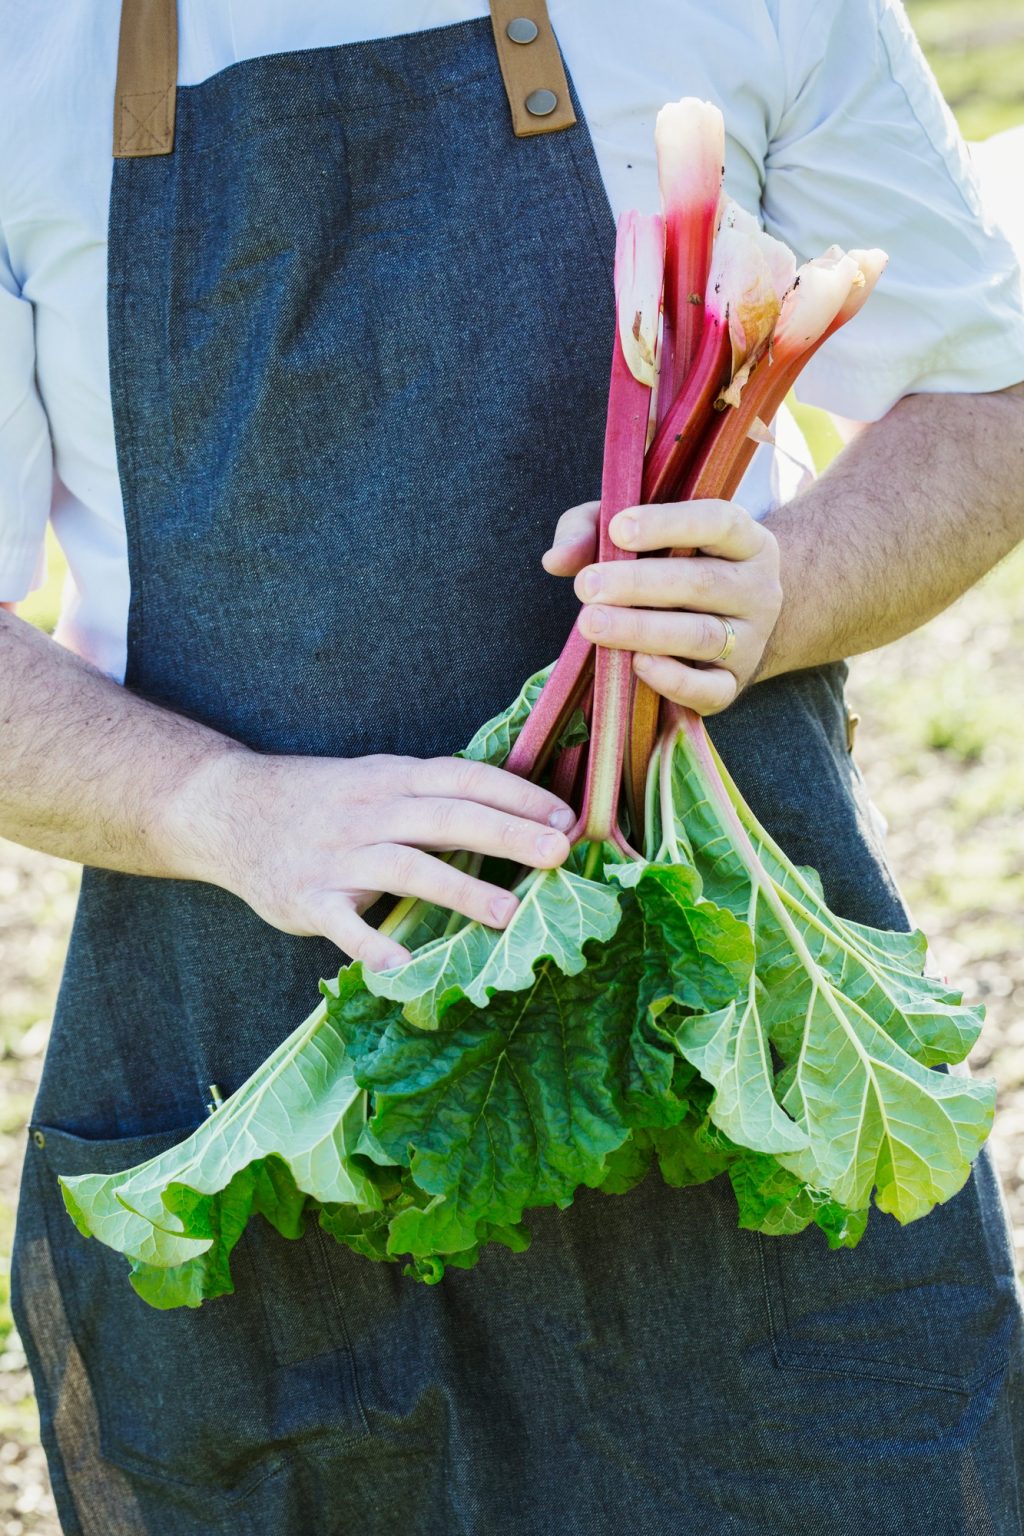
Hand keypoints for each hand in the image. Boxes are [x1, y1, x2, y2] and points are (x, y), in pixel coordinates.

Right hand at [172, 752, 573, 970]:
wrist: (228, 808)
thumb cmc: (322, 799)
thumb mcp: (378, 779)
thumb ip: (434, 795)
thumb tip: (515, 810)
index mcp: (396, 781)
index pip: (467, 779)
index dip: (519, 795)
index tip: (568, 817)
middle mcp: (372, 812)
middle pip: (449, 819)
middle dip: (508, 834)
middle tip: (560, 854)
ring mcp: (339, 856)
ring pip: (407, 868)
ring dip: (461, 889)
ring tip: (510, 914)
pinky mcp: (308, 898)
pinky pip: (344, 925)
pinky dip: (373, 945)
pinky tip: (405, 968)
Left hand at [542, 498, 782, 713]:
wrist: (736, 623)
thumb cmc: (676, 566)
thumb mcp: (641, 534)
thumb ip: (594, 531)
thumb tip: (556, 559)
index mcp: (744, 540)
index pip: (717, 521)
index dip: (668, 524)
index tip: (617, 529)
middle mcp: (758, 588)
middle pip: (701, 583)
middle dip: (638, 584)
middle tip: (586, 586)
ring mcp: (750, 639)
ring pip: (701, 635)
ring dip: (643, 630)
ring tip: (592, 623)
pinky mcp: (734, 683)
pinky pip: (710, 688)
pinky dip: (674, 680)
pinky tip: (636, 665)